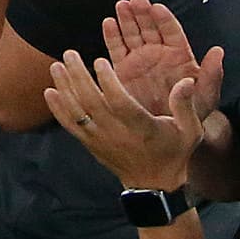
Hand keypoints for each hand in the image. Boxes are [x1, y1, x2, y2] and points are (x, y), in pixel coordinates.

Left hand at [44, 50, 201, 192]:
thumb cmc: (173, 152)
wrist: (153, 184)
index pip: (119, 102)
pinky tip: (49, 91)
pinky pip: (70, 126)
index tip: (99, 60)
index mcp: (141, 127)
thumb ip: (185, 105)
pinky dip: (58, 109)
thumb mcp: (190, 130)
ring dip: (64, 88)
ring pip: (76, 112)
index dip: (108, 82)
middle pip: (91, 102)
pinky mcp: (90, 144)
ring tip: (56, 66)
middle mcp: (117, 133)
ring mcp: (100, 139)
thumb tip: (185, 81)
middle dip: (78, 76)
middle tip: (69, 54)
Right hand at [103, 0, 224, 119]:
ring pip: (131, 34)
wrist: (167, 134)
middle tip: (135, 1)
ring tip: (121, 6)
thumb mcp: (206, 98)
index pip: (171, 32)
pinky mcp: (122, 70)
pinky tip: (108, 23)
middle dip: (142, 13)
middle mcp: (158, 54)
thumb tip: (218, 51)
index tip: (157, 8)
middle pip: (149, 28)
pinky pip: (116, 49)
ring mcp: (139, 60)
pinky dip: (112, 36)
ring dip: (126, 19)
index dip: (164, 19)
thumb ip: (211, 75)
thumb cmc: (190, 115)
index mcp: (179, 57)